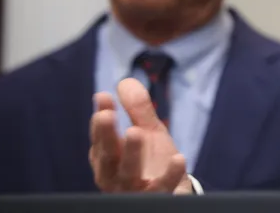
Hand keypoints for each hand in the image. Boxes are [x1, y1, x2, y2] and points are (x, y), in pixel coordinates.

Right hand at [89, 77, 191, 193]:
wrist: (172, 190)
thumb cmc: (153, 161)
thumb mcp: (148, 132)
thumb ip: (138, 110)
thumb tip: (125, 82)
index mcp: (109, 158)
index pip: (100, 138)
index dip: (100, 119)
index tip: (102, 97)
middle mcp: (115, 176)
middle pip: (108, 157)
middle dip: (106, 136)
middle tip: (107, 115)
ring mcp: (135, 189)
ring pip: (128, 175)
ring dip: (131, 154)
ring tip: (135, 132)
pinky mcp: (157, 197)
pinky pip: (163, 188)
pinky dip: (170, 174)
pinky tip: (179, 158)